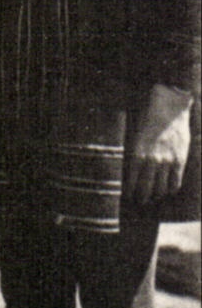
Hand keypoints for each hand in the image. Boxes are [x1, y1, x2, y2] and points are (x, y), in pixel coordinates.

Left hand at [126, 83, 194, 204]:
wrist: (168, 107)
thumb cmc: (146, 118)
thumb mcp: (133, 135)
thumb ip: (133, 153)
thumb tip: (130, 170)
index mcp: (135, 154)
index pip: (131, 182)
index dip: (129, 192)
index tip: (127, 196)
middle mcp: (151, 160)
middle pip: (145, 189)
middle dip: (141, 198)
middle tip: (139, 201)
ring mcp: (167, 162)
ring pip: (160, 189)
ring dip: (155, 196)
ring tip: (152, 197)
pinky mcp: (180, 160)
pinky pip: (174, 183)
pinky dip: (170, 190)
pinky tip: (166, 191)